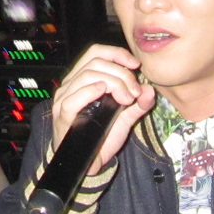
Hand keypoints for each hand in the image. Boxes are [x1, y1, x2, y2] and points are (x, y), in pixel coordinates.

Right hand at [52, 44, 154, 173]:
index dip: (118, 54)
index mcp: (83, 79)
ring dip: (114, 83)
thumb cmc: (101, 136)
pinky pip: (75, 95)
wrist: (89, 162)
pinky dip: (91, 90)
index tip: (136, 65)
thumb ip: (138, 104)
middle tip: (134, 93)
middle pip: (96, 61)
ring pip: (89, 74)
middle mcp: (71, 84)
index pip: (96, 52)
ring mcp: (65, 97)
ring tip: (126, 99)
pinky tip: (105, 93)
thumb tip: (150, 90)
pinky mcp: (63, 112)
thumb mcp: (125, 118)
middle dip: (122, 74)